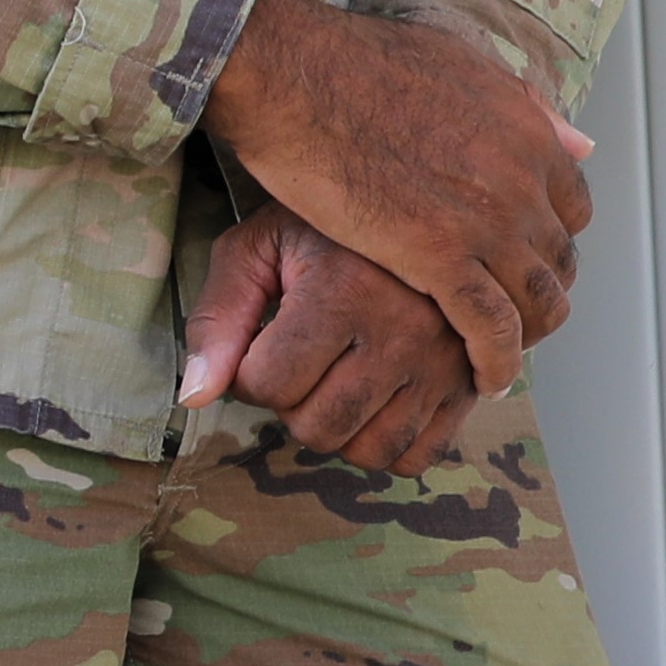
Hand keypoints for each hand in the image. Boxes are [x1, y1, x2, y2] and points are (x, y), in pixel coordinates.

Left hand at [175, 206, 483, 473]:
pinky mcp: (470, 384)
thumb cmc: (322, 231)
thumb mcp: (257, 249)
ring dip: (336, 430)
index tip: (260, 346)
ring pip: (368, 451)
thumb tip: (195, 397)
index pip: (269, 384)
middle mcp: (404, 331)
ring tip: (333, 381)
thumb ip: (218, 319)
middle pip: (317, 427)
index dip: (247, 375)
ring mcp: (444, 362)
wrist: (422, 207)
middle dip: (290, 406)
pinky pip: (418, 457)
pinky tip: (371, 404)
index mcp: (346, 291)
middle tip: (298, 364)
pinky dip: (386, 447)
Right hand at [194, 0, 586, 390]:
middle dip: (539, 293)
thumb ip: (519, 106)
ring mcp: (486, 219)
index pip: (571, 207)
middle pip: (556, 259)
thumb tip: (574, 138)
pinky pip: (490, 326)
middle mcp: (521, 179)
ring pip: (534, 300)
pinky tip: (482, 377)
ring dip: (526, 336)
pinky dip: (495, 359)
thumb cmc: (354, 62)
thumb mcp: (460, 64)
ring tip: (500, 358)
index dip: (548, 241)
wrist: (297, 74)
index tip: (521, 260)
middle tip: (512, 318)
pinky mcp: (439, 255)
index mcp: (526, 133)